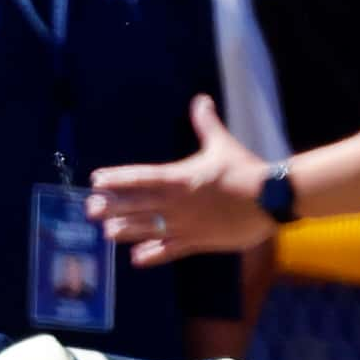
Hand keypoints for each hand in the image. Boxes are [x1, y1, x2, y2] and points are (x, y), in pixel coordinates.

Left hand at [86, 94, 273, 265]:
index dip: (117, 178)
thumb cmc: (246, 170)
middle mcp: (177, 203)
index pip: (140, 177)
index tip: (97, 179)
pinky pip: (170, 250)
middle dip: (111, 207)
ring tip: (107, 233)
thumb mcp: (223, 145)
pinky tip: (137, 259)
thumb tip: (201, 100)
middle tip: (90, 210)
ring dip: (126, 230)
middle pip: (137, 205)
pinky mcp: (199, 241)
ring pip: (148, 229)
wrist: (270, 199)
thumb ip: (206, 124)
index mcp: (180, 178)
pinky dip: (153, 255)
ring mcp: (186, 224)